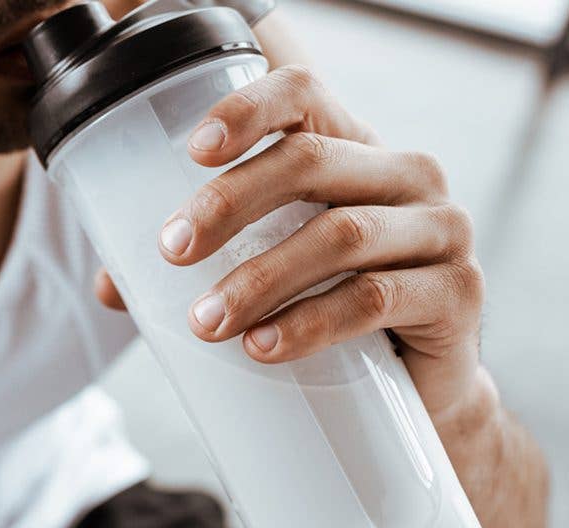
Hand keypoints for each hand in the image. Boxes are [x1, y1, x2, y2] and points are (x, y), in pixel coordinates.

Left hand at [96, 65, 487, 419]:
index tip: (191, 150)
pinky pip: (376, 298)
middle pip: (309, 162)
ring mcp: (441, 228)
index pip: (303, 95)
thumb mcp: (270, 271)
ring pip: (339, 235)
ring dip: (259, 278)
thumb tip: (109, 286)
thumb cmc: (332, 311)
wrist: (420, 391)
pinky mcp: (459, 292)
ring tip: (204, 321)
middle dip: (227, 204)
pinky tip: (263, 345)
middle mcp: (403, 174)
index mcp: (351, 148)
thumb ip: (199, 266)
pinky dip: (310, 323)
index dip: (247, 111)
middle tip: (171, 253)